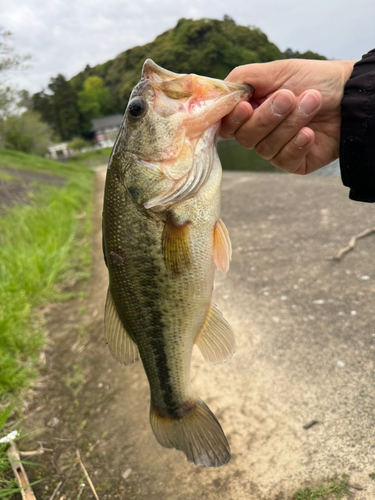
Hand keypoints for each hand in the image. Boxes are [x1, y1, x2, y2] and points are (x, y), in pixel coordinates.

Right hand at [220, 59, 354, 173]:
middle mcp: (259, 132)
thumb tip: (215, 94)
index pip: (227, 125)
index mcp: (250, 111)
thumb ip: (241, 80)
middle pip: (245, 137)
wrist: (350, 95)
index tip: (245, 107)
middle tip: (290, 97)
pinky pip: (284, 160)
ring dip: (290, 123)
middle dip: (268, 117)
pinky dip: (297, 144)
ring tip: (312, 102)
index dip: (233, 120)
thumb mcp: (275, 71)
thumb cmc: (313, 79)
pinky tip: (310, 133)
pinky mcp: (292, 163)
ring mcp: (275, 149)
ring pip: (266, 147)